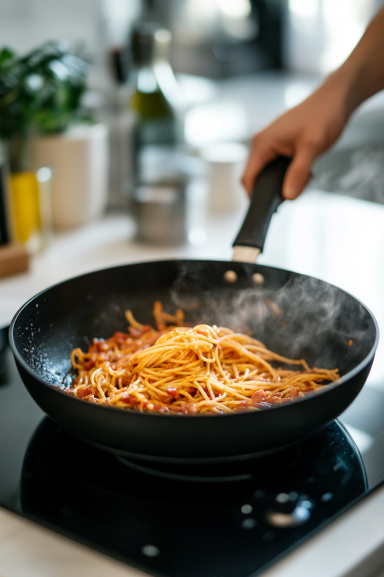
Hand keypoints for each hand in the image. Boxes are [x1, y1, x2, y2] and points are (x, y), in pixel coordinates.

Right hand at [241, 73, 350, 199]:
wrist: (335, 99)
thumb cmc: (323, 117)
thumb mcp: (312, 148)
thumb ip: (298, 173)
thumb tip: (288, 197)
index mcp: (262, 144)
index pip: (248, 178)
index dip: (255, 196)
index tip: (271, 209)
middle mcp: (261, 143)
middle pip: (257, 178)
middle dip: (275, 190)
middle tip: (298, 190)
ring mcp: (270, 143)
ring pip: (269, 173)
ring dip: (285, 181)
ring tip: (306, 177)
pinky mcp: (279, 144)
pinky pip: (277, 166)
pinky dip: (289, 174)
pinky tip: (307, 171)